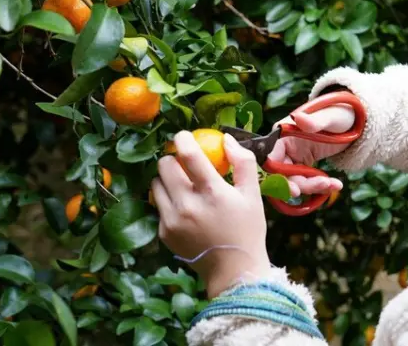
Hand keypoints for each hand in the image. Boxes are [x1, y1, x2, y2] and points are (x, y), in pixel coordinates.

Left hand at [151, 131, 271, 298]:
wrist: (233, 270)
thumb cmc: (247, 229)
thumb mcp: (253, 194)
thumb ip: (242, 162)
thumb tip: (227, 139)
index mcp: (211, 192)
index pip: (188, 155)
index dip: (182, 139)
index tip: (184, 136)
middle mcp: (187, 205)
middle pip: (164, 165)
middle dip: (173, 159)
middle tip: (183, 163)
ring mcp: (172, 220)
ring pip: (155, 184)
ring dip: (166, 179)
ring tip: (181, 185)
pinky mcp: (163, 232)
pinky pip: (158, 205)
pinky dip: (168, 201)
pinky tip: (183, 208)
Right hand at [270, 103, 355, 197]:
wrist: (352, 123)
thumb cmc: (338, 114)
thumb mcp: (329, 118)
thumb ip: (313, 121)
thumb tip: (298, 117)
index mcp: (282, 134)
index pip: (271, 160)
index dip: (278, 177)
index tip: (294, 190)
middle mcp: (283, 147)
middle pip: (282, 175)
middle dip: (301, 184)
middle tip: (321, 185)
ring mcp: (292, 157)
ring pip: (295, 181)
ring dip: (313, 186)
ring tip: (333, 183)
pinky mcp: (302, 165)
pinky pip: (306, 181)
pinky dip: (320, 186)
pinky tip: (335, 184)